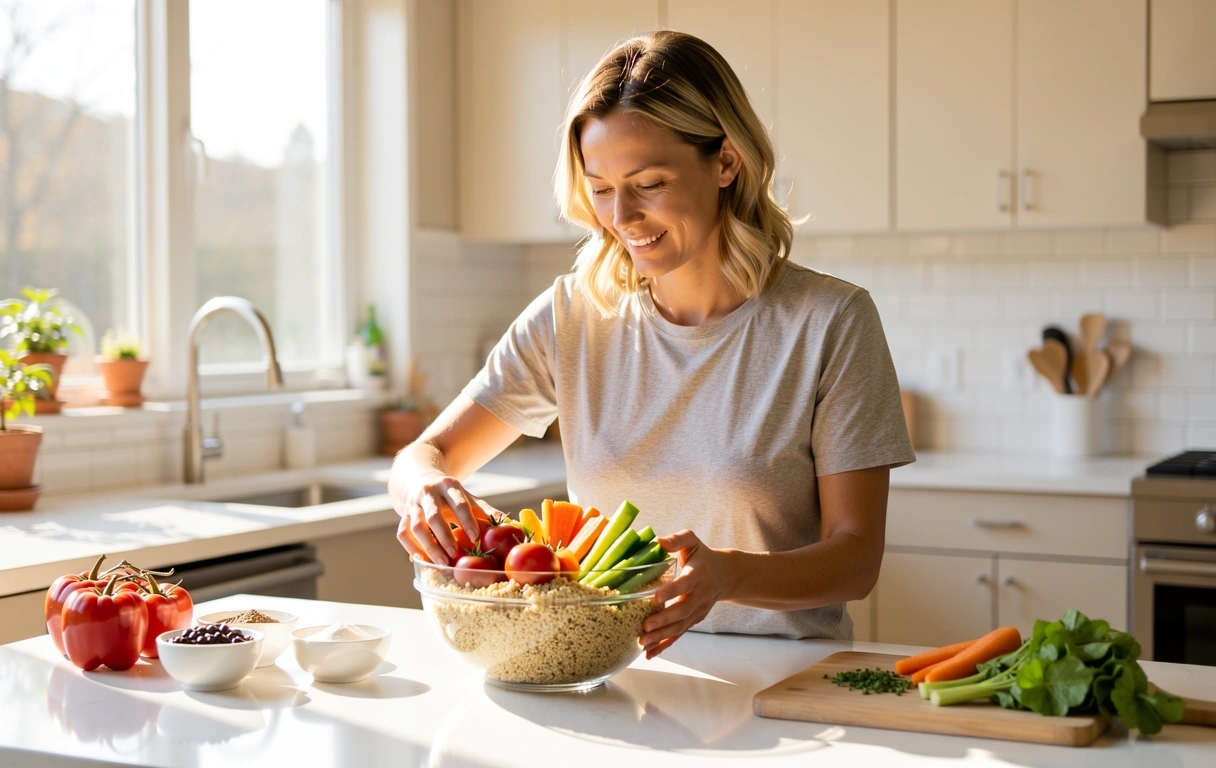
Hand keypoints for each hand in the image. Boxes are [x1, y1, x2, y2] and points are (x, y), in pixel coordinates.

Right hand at [392, 472, 498, 563]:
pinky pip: (402, 533)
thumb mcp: (467, 497)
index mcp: (448, 486)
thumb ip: (484, 511)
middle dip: (444, 537)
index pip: (458, 503)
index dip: (467, 520)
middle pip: (434, 516)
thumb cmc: (451, 495)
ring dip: (428, 546)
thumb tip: (509, 524)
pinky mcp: (402, 515)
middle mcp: (428, 493)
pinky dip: (411, 548)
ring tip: (440, 562)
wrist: (421, 480)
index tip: (475, 537)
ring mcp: (413, 505)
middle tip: (455, 554)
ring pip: (415, 527)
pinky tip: (422, 561)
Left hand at [640, 530, 728, 658]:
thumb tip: (657, 542)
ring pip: (680, 626)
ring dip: (661, 637)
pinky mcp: (694, 620)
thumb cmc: (702, 556)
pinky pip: (679, 635)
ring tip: (642, 642)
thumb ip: (677, 539)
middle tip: (645, 627)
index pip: (685, 583)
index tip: (656, 598)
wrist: (724, 575)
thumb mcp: (692, 541)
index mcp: (698, 573)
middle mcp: (700, 594)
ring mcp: (698, 610)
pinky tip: (649, 654)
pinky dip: (664, 645)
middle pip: (683, 611)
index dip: (672, 591)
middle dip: (664, 620)